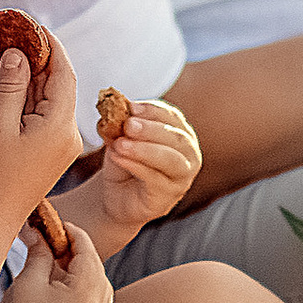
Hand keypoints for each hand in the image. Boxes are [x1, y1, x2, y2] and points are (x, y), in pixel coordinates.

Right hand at [0, 28, 82, 232]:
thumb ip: (11, 85)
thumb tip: (20, 52)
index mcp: (61, 127)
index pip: (64, 73)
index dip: (50, 45)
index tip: (33, 25)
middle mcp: (67, 134)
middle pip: (55, 84)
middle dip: (32, 58)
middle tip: (9, 36)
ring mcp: (58, 144)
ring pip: (42, 99)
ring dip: (20, 79)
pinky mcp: (46, 151)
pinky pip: (35, 116)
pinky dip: (16, 100)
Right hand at [0, 222, 113, 302]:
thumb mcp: (29, 281)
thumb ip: (39, 252)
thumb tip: (35, 230)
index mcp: (88, 289)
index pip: (86, 248)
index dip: (69, 231)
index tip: (51, 222)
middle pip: (93, 262)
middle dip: (72, 247)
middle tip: (48, 238)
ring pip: (93, 277)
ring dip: (74, 265)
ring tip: (50, 261)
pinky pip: (91, 293)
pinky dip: (77, 282)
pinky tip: (56, 283)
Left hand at [93, 96, 201, 241]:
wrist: (116, 196)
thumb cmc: (124, 163)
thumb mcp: (120, 139)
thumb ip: (120, 126)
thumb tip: (114, 109)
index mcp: (180, 132)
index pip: (172, 116)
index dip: (152, 110)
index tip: (130, 106)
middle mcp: (188, 153)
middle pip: (176, 137)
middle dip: (151, 129)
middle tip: (128, 125)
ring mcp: (182, 176)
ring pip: (171, 159)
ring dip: (145, 149)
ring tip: (120, 144)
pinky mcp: (169, 195)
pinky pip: (156, 179)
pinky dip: (136, 166)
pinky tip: (119, 159)